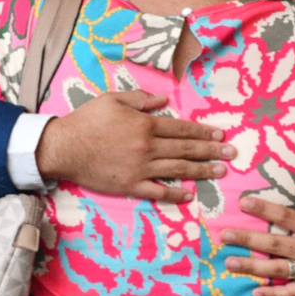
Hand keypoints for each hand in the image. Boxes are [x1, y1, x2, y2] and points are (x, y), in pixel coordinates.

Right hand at [36, 91, 233, 201]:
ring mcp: (140, 168)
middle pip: (185, 149)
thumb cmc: (86, 120)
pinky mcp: (130, 186)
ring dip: (201, 171)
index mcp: (145, 124)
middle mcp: (147, 147)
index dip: (203, 131)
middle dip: (211, 150)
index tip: (220, 134)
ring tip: (220, 171)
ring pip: (177, 170)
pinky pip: (157, 191)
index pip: (181, 128)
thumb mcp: (112, 99)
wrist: (63, 148)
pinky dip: (174, 194)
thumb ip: (140, 99)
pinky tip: (189, 196)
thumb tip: (163, 100)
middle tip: (231, 153)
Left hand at [222, 188, 294, 295]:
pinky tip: (255, 292)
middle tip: (225, 236)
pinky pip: (291, 293)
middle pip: (275, 244)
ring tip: (230, 262)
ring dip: (252, 266)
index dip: (264, 209)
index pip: (286, 216)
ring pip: (277, 269)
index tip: (243, 202)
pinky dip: (273, 294)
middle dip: (248, 239)